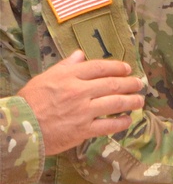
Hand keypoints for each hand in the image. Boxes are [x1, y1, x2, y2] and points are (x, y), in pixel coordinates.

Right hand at [17, 50, 144, 154]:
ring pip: (116, 103)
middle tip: (140, 84)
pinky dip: (122, 122)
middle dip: (130, 84)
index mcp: (69, 76)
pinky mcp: (84, 129)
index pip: (99, 67)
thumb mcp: (45, 78)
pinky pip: (109, 126)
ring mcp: (83, 111)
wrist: (21, 126)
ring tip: (139, 101)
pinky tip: (128, 120)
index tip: (127, 69)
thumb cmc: (31, 101)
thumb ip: (65, 66)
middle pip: (113, 84)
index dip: (117, 67)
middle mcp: (79, 91)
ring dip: (132, 101)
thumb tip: (80, 54)